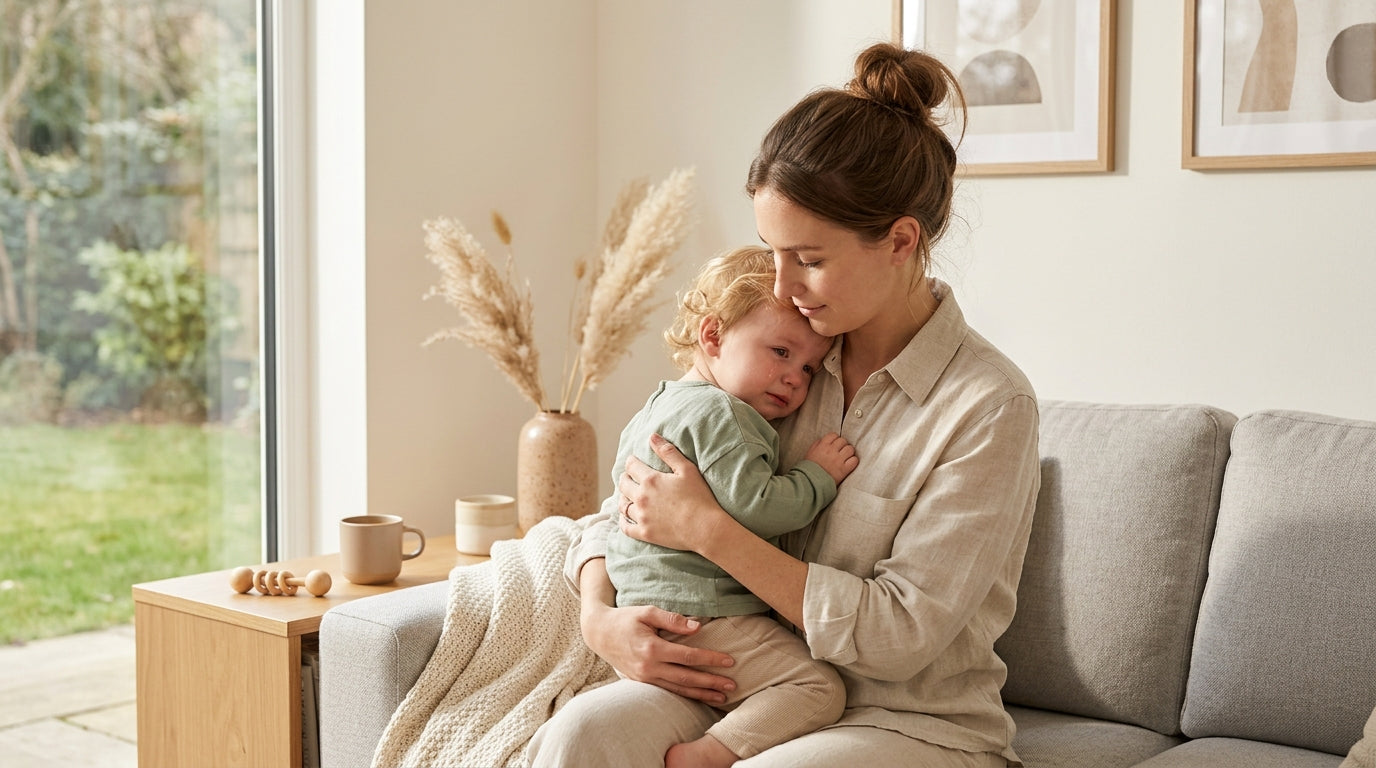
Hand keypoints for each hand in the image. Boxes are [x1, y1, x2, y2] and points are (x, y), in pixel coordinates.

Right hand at [579, 560, 734, 702]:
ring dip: (701, 694)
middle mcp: (648, 667)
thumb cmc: (625, 619)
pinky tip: (699, 697)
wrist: (599, 634)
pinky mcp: (642, 683)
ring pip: (678, 689)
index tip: (729, 661)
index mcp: (652, 648)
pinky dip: (685, 695)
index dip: (710, 659)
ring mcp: (644, 678)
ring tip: (721, 697)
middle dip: (711, 683)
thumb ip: (672, 619)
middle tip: (732, 686)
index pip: (688, 656)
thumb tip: (697, 627)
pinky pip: (668, 691)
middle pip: (686, 677)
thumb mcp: (647, 612)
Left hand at [617, 433, 725, 552]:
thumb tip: (652, 436)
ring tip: (626, 495)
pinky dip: (623, 521)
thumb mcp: (687, 469)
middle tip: (627, 476)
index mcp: (651, 480)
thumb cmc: (699, 497)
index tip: (632, 461)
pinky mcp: (644, 533)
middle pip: (624, 484)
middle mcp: (641, 497)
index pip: (632, 466)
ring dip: (622, 498)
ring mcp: (641, 517)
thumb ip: (668, 452)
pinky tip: (625, 517)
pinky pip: (626, 527)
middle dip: (624, 478)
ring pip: (623, 505)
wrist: (704, 528)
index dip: (631, 462)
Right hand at [806, 432, 858, 484]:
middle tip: (840, 452)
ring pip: (850, 449)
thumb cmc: (809, 469)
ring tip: (845, 457)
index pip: (833, 435)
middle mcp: (831, 451)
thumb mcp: (809, 453)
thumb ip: (817, 444)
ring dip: (849, 452)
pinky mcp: (844, 469)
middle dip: (842, 445)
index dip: (835, 439)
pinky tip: (849, 464)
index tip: (834, 445)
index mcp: (822, 446)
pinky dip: (853, 461)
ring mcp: (838, 460)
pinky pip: (854, 460)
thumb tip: (824, 440)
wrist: (811, 483)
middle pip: (843, 441)